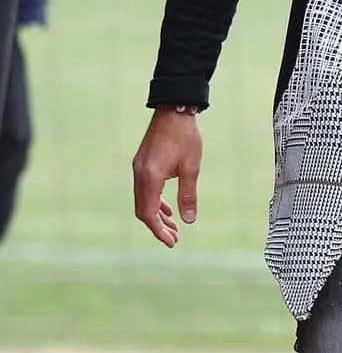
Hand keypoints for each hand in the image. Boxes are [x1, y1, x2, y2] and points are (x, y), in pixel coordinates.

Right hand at [132, 109, 202, 245]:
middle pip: (142, 210)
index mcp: (150, 177)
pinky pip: (145, 189)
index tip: (172, 242)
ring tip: (173, 226)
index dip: (158, 230)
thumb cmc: (185, 137)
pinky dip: (154, 201)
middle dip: (157, 226)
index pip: (148, 213)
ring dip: (156, 215)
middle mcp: (139, 174)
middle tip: (174, 238)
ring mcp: (138, 168)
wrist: (174, 110)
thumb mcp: (191, 168)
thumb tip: (188, 220)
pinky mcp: (142, 163)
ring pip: (142, 200)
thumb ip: (188, 195)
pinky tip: (167, 208)